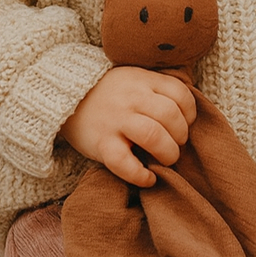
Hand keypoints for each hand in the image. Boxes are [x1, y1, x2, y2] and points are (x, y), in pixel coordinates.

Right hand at [59, 65, 196, 185]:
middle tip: (176, 144)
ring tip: (167, 160)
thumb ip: (157, 87)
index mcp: (143, 80)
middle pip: (170, 115)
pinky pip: (124, 162)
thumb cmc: (109, 92)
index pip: (180, 93)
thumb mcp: (134, 78)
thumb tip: (187, 109)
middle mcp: (132, 98)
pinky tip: (148, 179)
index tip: (186, 123)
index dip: (190, 112)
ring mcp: (116, 120)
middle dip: (181, 135)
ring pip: (153, 135)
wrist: (65, 96)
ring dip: (168, 152)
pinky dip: (141, 175)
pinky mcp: (101, 142)